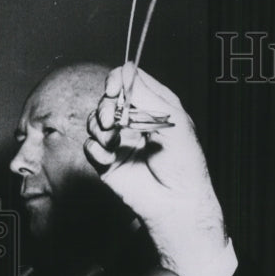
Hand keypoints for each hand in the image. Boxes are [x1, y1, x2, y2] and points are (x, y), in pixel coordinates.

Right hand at [84, 63, 227, 275]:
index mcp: (154, 106)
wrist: (177, 202)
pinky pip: (90, 146)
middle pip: (107, 99)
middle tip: (111, 120)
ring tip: (113, 142)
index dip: (117, 80)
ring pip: (94, 121)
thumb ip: (147, 96)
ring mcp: (121, 141)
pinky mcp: (108, 161)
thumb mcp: (173, 122)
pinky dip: (96, 149)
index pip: (129, 80)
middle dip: (104, 106)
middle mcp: (135, 121)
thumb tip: (125, 73)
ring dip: (99, 128)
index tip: (114, 90)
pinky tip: (109, 158)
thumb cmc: (184, 163)